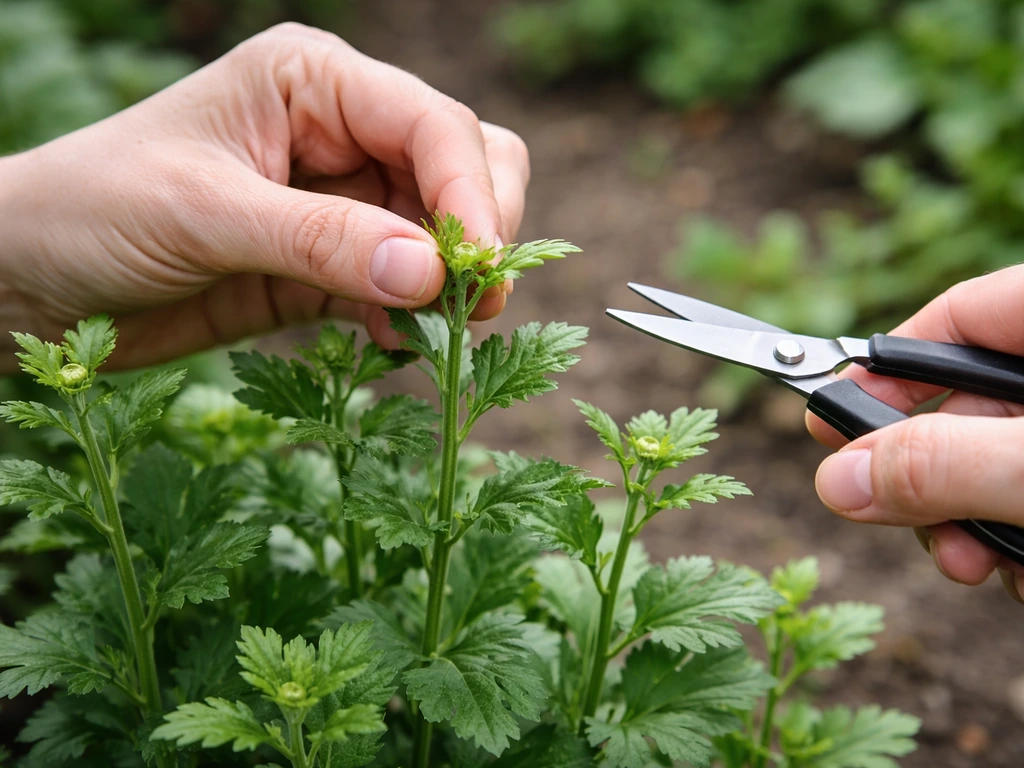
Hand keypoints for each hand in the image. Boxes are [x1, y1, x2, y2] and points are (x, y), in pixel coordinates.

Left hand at [0, 23, 528, 369]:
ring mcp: (341, 201)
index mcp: (313, 81)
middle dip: (478, 232)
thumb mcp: (203, 214)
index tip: (478, 269)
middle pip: (465, 165)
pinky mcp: (331, 266)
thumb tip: (430, 274)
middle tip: (471, 305)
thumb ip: (320, 242)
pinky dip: (414, 316)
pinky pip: (405, 287)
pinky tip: (392, 345)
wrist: (31, 279)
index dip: (471, 193)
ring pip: (445, 232)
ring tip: (435, 334)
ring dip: (452, 283)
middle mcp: (341, 130)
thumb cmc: (93, 209)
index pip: (431, 124)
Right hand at [807, 265, 1023, 601]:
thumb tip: (838, 481)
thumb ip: (946, 466)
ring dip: (969, 524)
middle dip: (929, 479)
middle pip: (965, 407)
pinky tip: (1021, 572)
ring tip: (982, 567)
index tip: (829, 418)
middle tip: (911, 524)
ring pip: (996, 464)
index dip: (882, 369)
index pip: (955, 317)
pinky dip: (1015, 537)